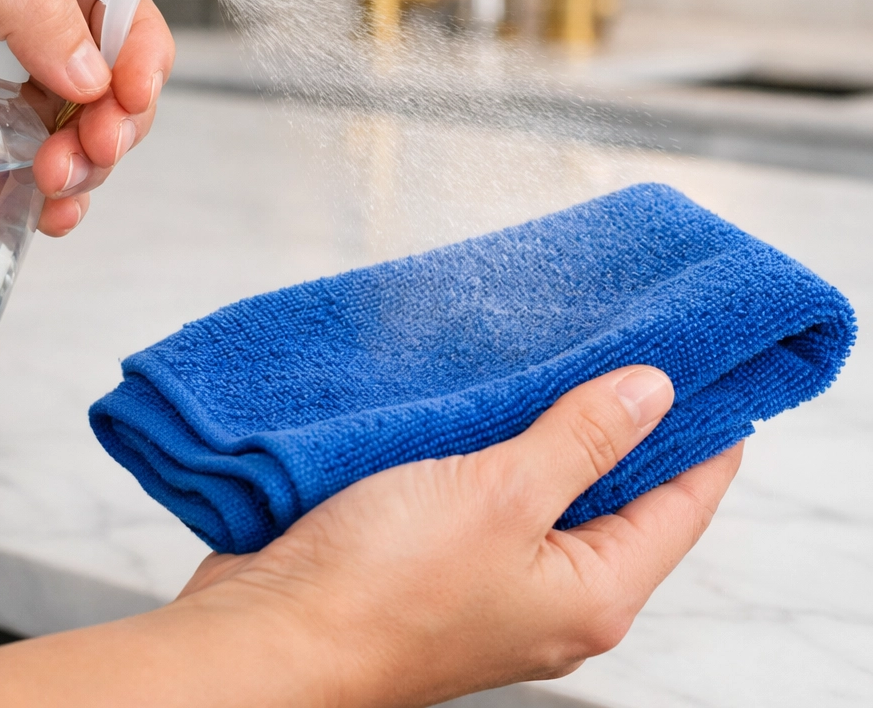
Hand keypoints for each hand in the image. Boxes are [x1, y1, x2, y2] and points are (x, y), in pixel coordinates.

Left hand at [0, 0, 174, 235]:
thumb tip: (94, 71)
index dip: (140, 46)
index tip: (134, 92)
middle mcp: (20, 34)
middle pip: (114, 75)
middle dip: (121, 116)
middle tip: (98, 145)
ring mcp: (2, 97)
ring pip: (90, 133)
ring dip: (95, 165)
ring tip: (61, 181)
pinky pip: (45, 181)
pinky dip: (65, 203)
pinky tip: (55, 213)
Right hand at [0, 369, 742, 707]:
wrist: (266, 633)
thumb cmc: (378, 588)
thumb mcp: (501, 496)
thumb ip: (582, 439)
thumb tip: (655, 391)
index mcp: (590, 593)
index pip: (682, 502)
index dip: (703, 431)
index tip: (706, 362)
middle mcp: (548, 588)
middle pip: (616, 490)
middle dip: (624, 418)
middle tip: (629, 339)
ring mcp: (490, 569)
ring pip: (547, 481)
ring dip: (554, 420)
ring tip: (564, 349)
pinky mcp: (437, 546)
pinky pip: (488, 481)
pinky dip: (496, 434)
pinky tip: (489, 386)